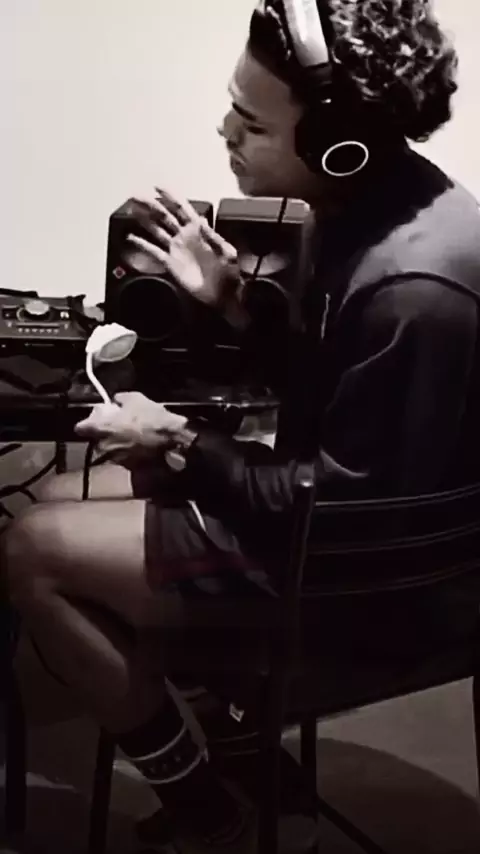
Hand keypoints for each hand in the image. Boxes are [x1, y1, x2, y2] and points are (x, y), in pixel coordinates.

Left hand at [74, 391, 186, 464]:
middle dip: (105, 435)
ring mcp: (116, 460)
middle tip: (118, 427)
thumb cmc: (151, 418)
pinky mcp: (129, 468)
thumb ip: (120, 398)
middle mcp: (103, 447)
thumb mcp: (135, 398)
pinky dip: (129, 453)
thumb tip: (116, 400)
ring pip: (110, 451)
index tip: (96, 420)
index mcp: (101, 429)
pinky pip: (123, 459)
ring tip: (132, 437)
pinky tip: (140, 446)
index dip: (87, 423)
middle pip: (96, 440)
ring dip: (117, 445)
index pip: (79, 428)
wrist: (173, 440)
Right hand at [123, 188, 240, 306]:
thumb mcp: (227, 253)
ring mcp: (177, 249)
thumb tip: (201, 220)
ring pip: (157, 230)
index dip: (170, 197)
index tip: (157, 187)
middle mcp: (185, 237)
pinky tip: (131, 238)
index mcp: (200, 231)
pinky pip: (154, 251)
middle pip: (165, 216)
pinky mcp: (171, 263)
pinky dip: (142, 244)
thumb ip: (213, 236)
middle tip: (136, 196)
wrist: (224, 297)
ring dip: (144, 220)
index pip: (182, 209)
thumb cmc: (230, 275)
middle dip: (151, 205)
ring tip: (131, 210)